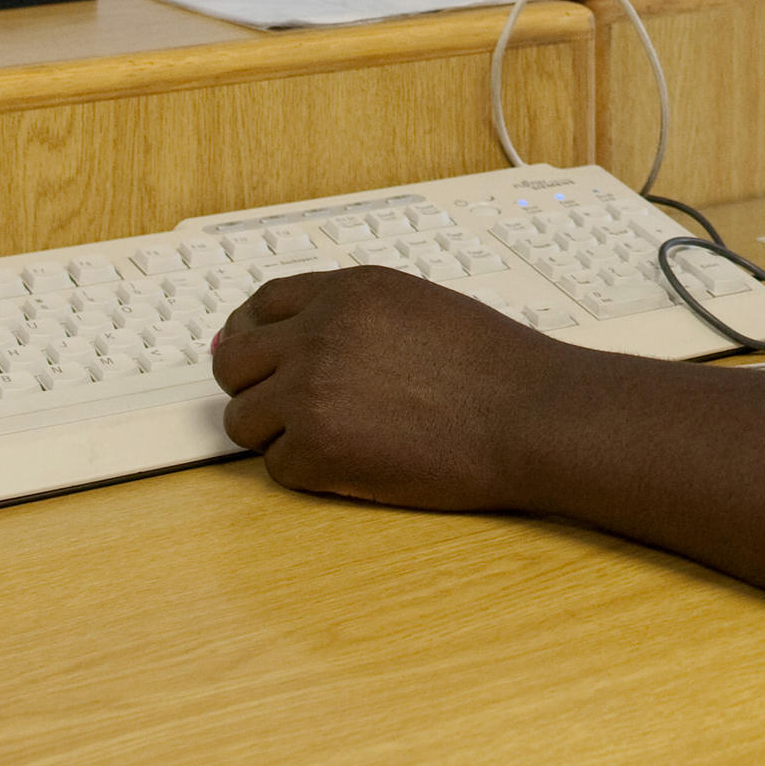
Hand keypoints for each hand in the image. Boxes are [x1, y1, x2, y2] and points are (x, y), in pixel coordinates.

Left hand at [210, 267, 582, 508]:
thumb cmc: (492, 368)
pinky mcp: (317, 450)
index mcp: (346, 292)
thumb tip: (280, 337)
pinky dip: (309, 473)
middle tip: (290, 410)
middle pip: (232, 362)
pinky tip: (357, 463)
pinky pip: (278, 467)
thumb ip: (348, 316)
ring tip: (336, 440)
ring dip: (278, 434)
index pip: (259, 306)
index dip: (255, 337)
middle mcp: (318, 333)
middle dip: (252, 387)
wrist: (532, 416)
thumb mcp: (415, 306)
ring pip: (242, 420)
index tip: (264, 361)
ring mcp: (311, 392)